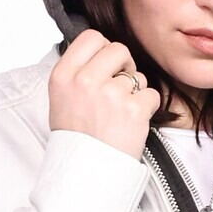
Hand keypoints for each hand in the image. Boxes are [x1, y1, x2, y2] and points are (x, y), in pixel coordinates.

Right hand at [48, 29, 161, 160]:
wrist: (87, 174)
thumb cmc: (76, 139)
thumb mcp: (61, 100)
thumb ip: (76, 72)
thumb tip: (99, 50)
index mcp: (63, 76)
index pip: (92, 37)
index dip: (104, 49)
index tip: (106, 65)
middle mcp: (85, 81)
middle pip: (119, 49)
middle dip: (125, 66)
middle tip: (120, 88)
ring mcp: (110, 95)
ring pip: (138, 76)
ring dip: (135, 92)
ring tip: (121, 114)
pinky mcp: (134, 110)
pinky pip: (151, 95)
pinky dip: (147, 108)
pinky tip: (132, 123)